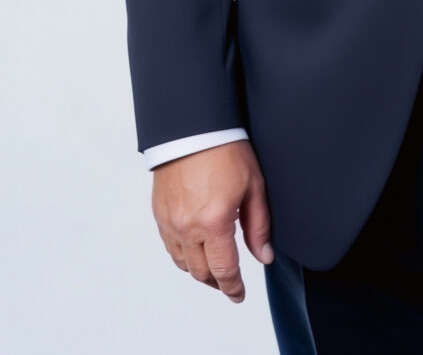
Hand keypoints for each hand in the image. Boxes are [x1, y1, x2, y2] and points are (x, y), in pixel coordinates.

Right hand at [151, 139, 274, 303]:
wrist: (192, 127)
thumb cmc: (225, 150)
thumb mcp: (253, 186)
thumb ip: (259, 226)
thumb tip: (263, 256)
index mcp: (214, 222)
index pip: (224, 271)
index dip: (233, 288)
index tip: (238, 295)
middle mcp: (187, 227)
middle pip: (201, 272)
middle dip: (217, 282)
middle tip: (229, 283)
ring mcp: (170, 221)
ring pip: (182, 263)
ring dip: (198, 270)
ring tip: (213, 269)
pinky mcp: (159, 213)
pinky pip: (169, 246)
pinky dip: (183, 254)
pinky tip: (195, 249)